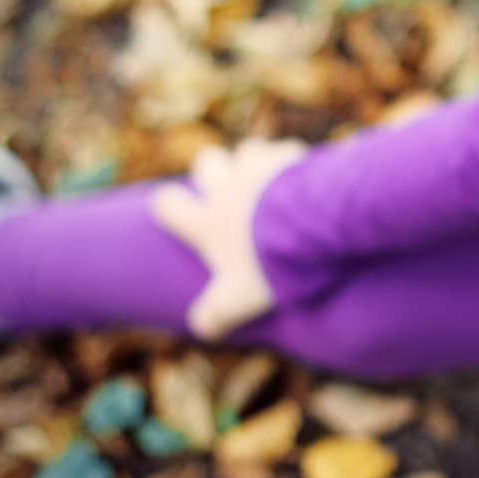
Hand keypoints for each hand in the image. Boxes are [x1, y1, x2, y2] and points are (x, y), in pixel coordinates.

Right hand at [150, 137, 306, 341]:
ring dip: (257, 161)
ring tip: (274, 181)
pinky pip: (286, 149)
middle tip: (233, 190)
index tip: (177, 209)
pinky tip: (307, 173)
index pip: (168, 204)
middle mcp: (226, 189)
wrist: (311, 229)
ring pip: (247, 150)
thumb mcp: (238, 301)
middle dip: (215, 169)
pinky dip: (293, 159)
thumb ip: (216, 314)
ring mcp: (258, 169)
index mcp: (207, 223)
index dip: (169, 205)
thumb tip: (201, 328)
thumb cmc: (269, 266)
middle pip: (207, 162)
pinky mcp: (291, 158)